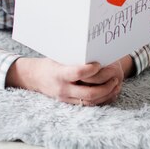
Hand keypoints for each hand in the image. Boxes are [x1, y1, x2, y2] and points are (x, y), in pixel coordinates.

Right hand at [6, 57, 120, 105]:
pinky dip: (101, 99)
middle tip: (115, 78)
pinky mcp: (69, 102)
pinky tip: (109, 92)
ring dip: (106, 94)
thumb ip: (73, 56)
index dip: (91, 70)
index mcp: (59, 74)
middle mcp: (63, 88)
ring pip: (91, 101)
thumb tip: (91, 45)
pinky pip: (88, 104)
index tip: (99, 64)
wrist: (34, 77)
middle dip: (105, 87)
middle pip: (88, 93)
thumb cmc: (49, 62)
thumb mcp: (58, 56)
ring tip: (115, 85)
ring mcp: (66, 97)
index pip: (78, 74)